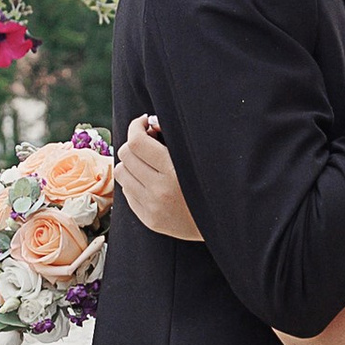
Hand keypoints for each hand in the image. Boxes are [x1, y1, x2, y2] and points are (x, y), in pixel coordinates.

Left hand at [116, 114, 202, 240]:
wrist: (223, 221)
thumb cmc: (213, 182)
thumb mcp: (198, 156)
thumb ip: (172, 138)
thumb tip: (149, 123)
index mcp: (173, 171)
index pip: (137, 142)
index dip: (136, 126)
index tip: (144, 123)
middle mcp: (159, 190)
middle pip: (126, 155)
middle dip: (133, 143)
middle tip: (147, 142)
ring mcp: (152, 207)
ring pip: (121, 172)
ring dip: (131, 163)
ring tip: (146, 163)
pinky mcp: (149, 219)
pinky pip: (127, 193)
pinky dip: (134, 182)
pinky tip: (150, 181)